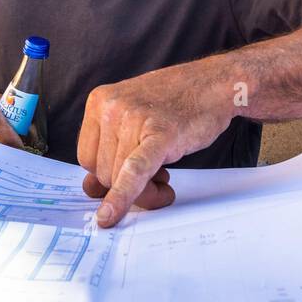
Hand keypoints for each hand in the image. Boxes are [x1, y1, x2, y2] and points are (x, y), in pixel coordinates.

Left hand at [77, 63, 233, 227]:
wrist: (215, 85)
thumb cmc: (175, 103)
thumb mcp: (133, 118)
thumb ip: (110, 151)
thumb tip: (90, 189)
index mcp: (99, 101)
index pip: (87, 158)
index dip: (108, 175)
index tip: (129, 176)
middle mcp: (111, 107)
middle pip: (103, 171)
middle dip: (128, 187)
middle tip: (158, 181)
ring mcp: (134, 118)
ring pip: (119, 178)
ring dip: (144, 192)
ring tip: (165, 179)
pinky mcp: (160, 134)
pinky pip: (134, 173)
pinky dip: (123, 197)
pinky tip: (111, 216)